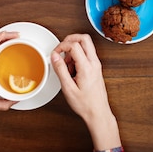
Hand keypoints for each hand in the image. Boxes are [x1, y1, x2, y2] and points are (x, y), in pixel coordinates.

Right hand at [51, 34, 120, 151]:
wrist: (98, 112)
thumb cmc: (85, 104)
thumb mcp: (68, 88)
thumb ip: (60, 70)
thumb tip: (54, 56)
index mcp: (87, 67)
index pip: (74, 45)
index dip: (62, 46)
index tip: (55, 53)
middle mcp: (94, 63)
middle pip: (84, 38)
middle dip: (70, 39)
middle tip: (61, 48)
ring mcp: (96, 64)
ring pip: (86, 45)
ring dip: (74, 49)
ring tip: (67, 65)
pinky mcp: (96, 67)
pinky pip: (87, 54)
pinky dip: (78, 56)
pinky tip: (72, 70)